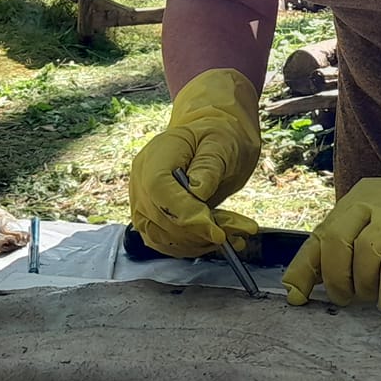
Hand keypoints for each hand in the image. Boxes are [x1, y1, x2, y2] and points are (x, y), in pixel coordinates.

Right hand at [126, 68, 262, 256]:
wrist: (212, 137)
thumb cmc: (219, 134)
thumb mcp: (222, 142)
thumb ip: (208, 167)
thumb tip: (197, 194)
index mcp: (155, 156)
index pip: (158, 190)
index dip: (184, 213)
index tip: (216, 228)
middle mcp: (141, 182)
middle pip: (160, 219)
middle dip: (200, 231)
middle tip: (238, 229)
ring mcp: (145, 203)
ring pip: (164, 238)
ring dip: (202, 242)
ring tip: (236, 231)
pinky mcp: (154, 220)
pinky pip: (170, 243)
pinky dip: (197, 246)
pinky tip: (223, 238)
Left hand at [282, 123, 380, 310]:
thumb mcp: (377, 224)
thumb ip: (348, 245)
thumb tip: (308, 284)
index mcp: (354, 199)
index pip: (318, 235)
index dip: (304, 269)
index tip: (299, 297)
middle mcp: (370, 201)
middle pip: (335, 243)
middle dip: (336, 279)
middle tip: (347, 299)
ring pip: (364, 254)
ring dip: (362, 285)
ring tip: (371, 298)